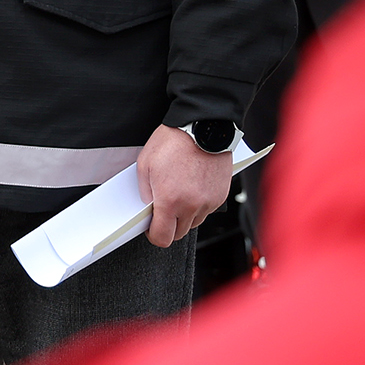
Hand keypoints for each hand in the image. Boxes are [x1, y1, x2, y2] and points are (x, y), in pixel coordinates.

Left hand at [139, 122, 233, 248]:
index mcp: (170, 200)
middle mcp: (191, 205)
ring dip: (185, 216)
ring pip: (194, 223)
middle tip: (164, 209)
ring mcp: (208, 202)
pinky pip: (207, 210)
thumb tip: (148, 207)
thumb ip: (144, 191)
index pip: (162, 237)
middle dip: (169, 226)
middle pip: (179, 233)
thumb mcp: (145, 165)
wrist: (202, 127)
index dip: (154, 236)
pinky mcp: (220, 196)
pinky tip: (193, 188)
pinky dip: (199, 205)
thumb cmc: (174, 141)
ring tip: (180, 194)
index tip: (152, 228)